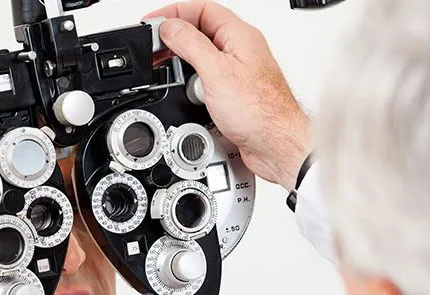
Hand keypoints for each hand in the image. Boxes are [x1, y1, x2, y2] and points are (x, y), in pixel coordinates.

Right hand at [144, 0, 310, 190]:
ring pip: (203, 57)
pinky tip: (187, 93)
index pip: (202, 10)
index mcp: (240, 36)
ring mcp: (238, 72)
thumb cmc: (261, 111)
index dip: (174, 13)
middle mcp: (241, 50)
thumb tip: (171, 28)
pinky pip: (207, 79)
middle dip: (175, 38)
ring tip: (167, 69)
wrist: (276, 146)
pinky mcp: (234, 94)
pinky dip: (193, 84)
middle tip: (154, 48)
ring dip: (184, 63)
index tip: (153, 24)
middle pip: (201, 31)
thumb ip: (191, 45)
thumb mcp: (217, 72)